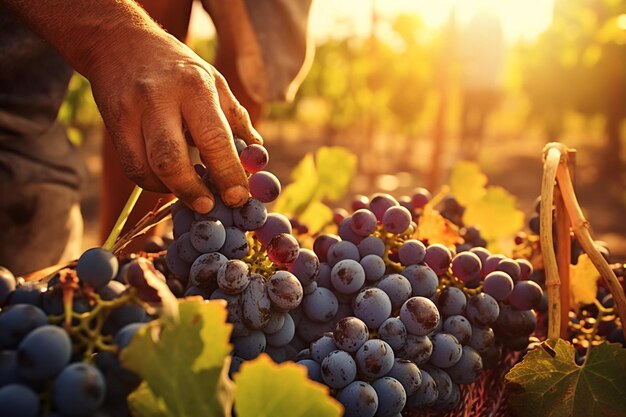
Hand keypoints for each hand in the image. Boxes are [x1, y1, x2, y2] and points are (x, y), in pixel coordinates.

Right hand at [87, 30, 261, 212]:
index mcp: (195, 86)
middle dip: (193, 191)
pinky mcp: (112, 124)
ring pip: (147, 168)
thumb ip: (236, 118)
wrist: (119, 41)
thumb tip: (258, 155)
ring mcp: (131, 112)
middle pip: (172, 160)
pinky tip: (169, 180)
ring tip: (193, 193)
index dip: (227, 174)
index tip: (238, 197)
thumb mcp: (213, 79)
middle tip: (211, 206)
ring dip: (172, 190)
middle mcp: (160, 98)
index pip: (214, 139)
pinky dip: (154, 183)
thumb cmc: (178, 66)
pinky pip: (132, 168)